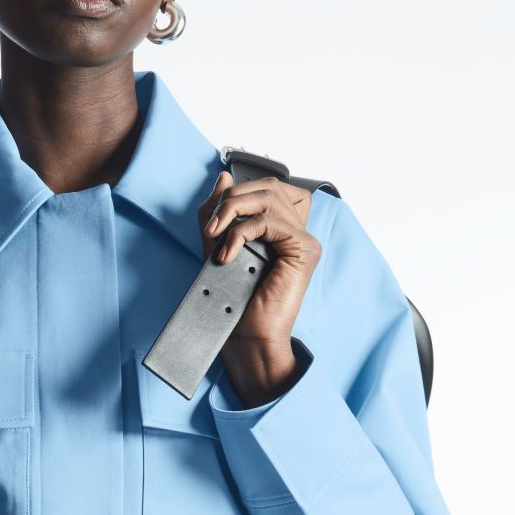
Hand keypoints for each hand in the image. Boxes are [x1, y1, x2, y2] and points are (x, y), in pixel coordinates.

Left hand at [197, 170, 320, 406]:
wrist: (245, 337)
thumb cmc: (234, 302)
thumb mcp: (217, 246)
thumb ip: (219, 213)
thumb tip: (222, 178)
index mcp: (282, 229)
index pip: (266, 188)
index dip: (238, 192)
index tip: (214, 218)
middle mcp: (297, 231)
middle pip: (268, 187)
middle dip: (231, 199)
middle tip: (211, 227)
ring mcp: (304, 239)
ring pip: (268, 198)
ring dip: (232, 212)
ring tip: (215, 237)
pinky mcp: (304, 249)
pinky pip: (269, 221)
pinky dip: (240, 232)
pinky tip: (227, 254)